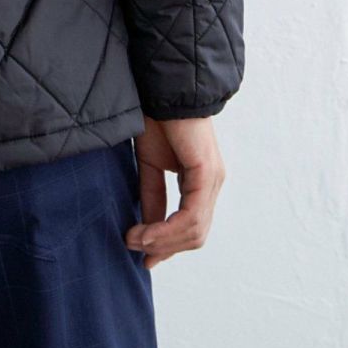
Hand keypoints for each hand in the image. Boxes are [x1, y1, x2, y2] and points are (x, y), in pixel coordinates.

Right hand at [124, 114, 226, 268]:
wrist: (160, 90)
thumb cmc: (156, 120)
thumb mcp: (149, 166)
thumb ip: (152, 197)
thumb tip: (146, 231)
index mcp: (200, 182)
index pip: (192, 227)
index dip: (168, 246)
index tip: (143, 257)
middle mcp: (212, 183)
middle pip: (195, 234)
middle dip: (164, 247)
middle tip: (134, 248)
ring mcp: (212, 179)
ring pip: (195, 230)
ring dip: (163, 241)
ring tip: (135, 240)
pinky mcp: (206, 173)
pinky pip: (191, 215)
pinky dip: (166, 229)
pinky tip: (146, 231)